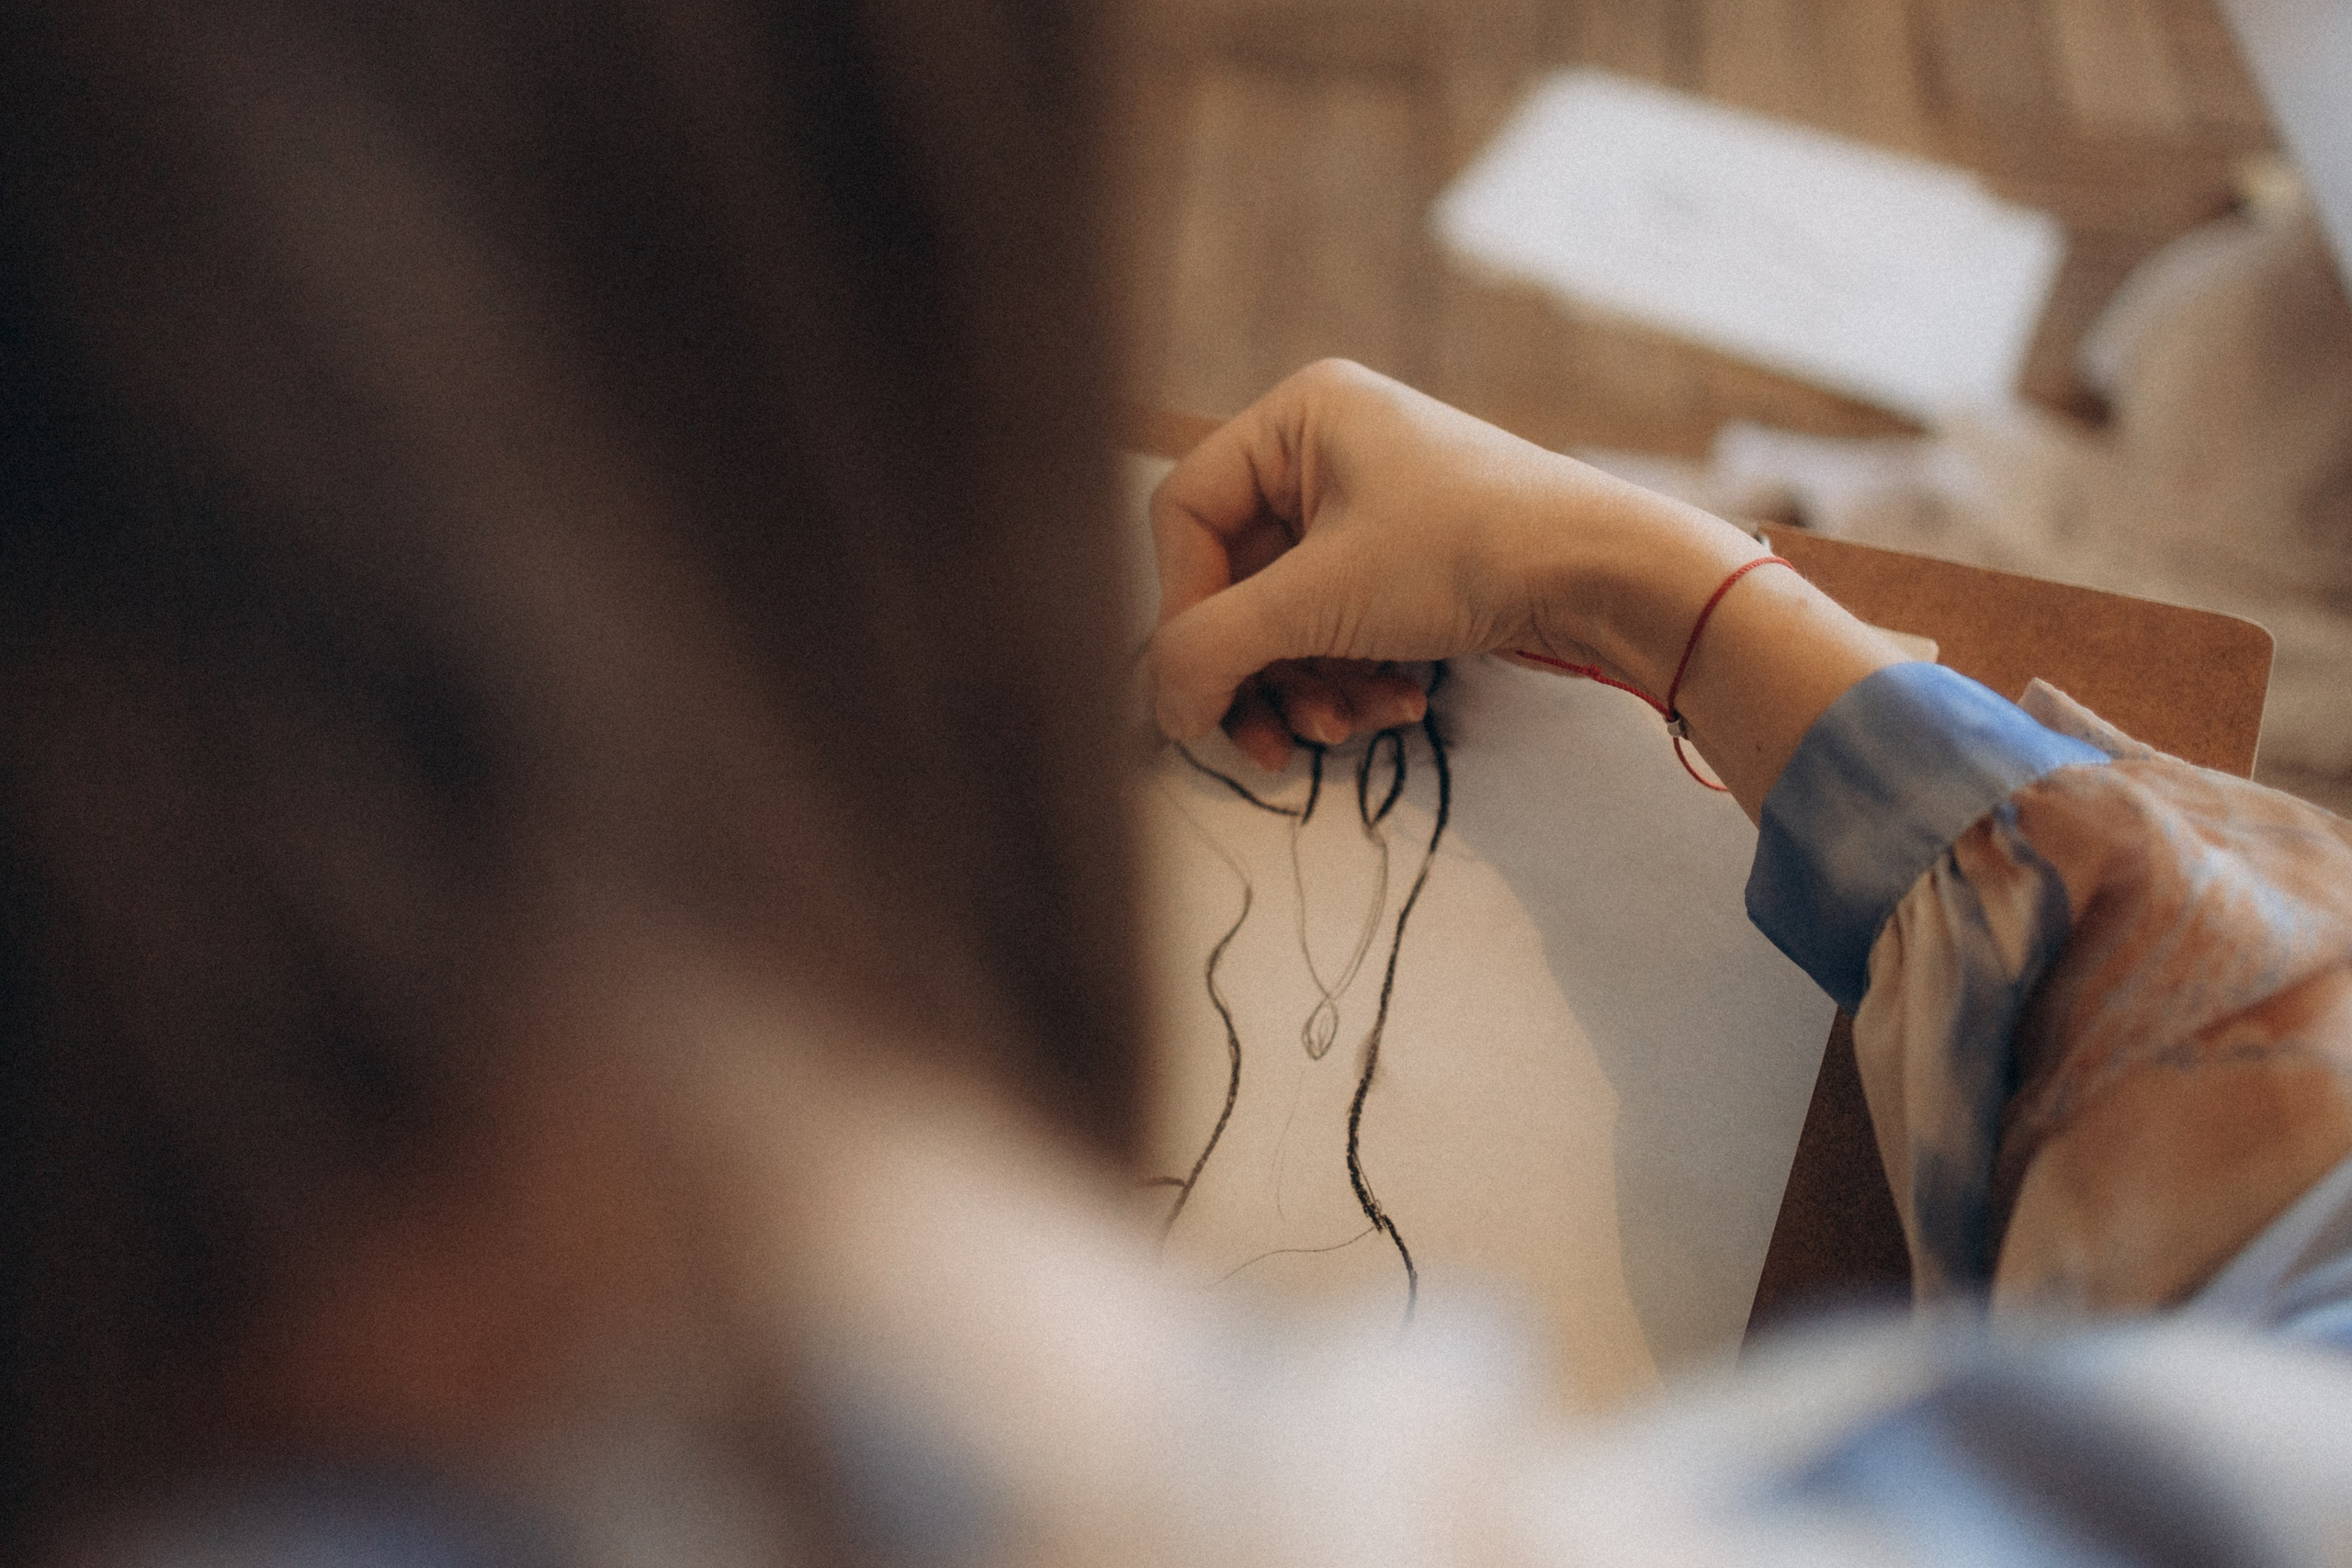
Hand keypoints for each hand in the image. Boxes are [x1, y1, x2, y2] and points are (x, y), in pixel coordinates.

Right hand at [1145, 361, 1905, 812]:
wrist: (1614, 577)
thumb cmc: (1470, 551)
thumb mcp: (1321, 600)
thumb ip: (1211, 651)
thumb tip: (1156, 708)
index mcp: (1298, 415)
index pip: (1184, 516)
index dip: (1183, 609)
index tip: (1204, 684)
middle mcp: (1326, 450)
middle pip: (1233, 581)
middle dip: (1256, 670)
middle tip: (1271, 743)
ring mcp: (1368, 508)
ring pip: (1285, 617)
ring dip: (1305, 688)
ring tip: (1347, 729)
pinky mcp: (1406, 563)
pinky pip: (1338, 629)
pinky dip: (1353, 677)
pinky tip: (1397, 704)